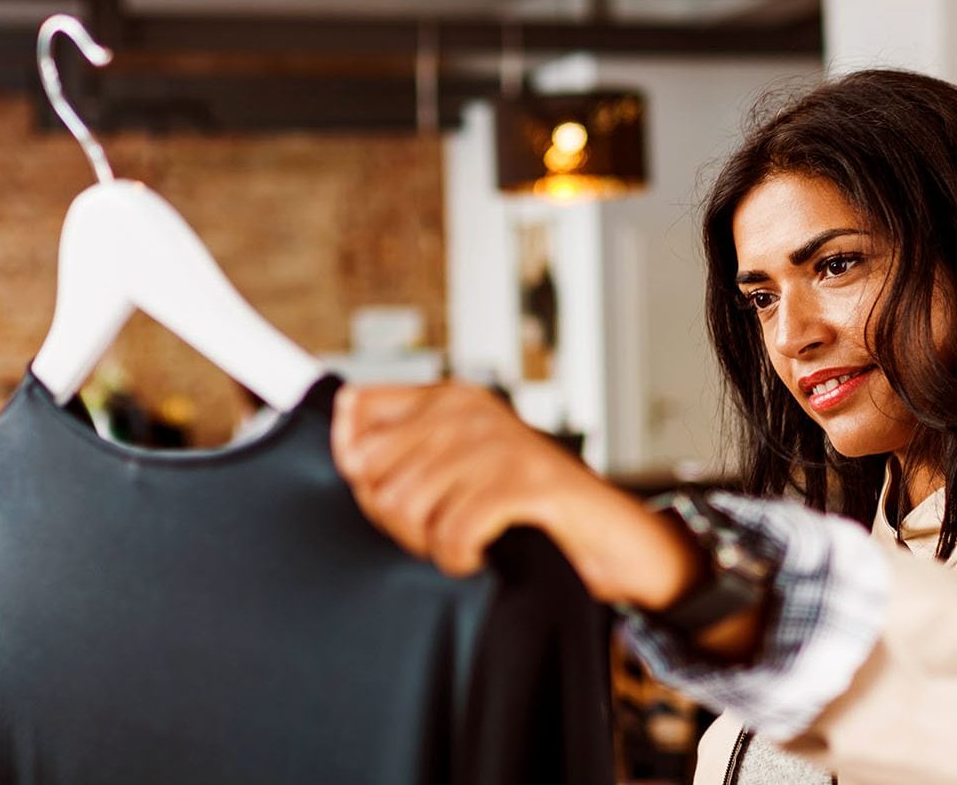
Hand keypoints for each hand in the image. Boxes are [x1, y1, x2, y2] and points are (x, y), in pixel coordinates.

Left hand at [331, 381, 699, 610]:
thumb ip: (403, 453)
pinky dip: (459, 557)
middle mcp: (470, 411)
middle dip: (392, 518)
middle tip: (435, 529)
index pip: (355, 411)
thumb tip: (344, 447)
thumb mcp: (461, 470)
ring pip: (406, 504)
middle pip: (371, 471)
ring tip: (458, 541)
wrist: (611, 537)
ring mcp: (499, 443)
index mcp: (449, 399)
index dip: (357, 466)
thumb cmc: (530, 509)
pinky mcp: (525, 482)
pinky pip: (453, 530)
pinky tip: (478, 555)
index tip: (393, 492)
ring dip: (427, 542)